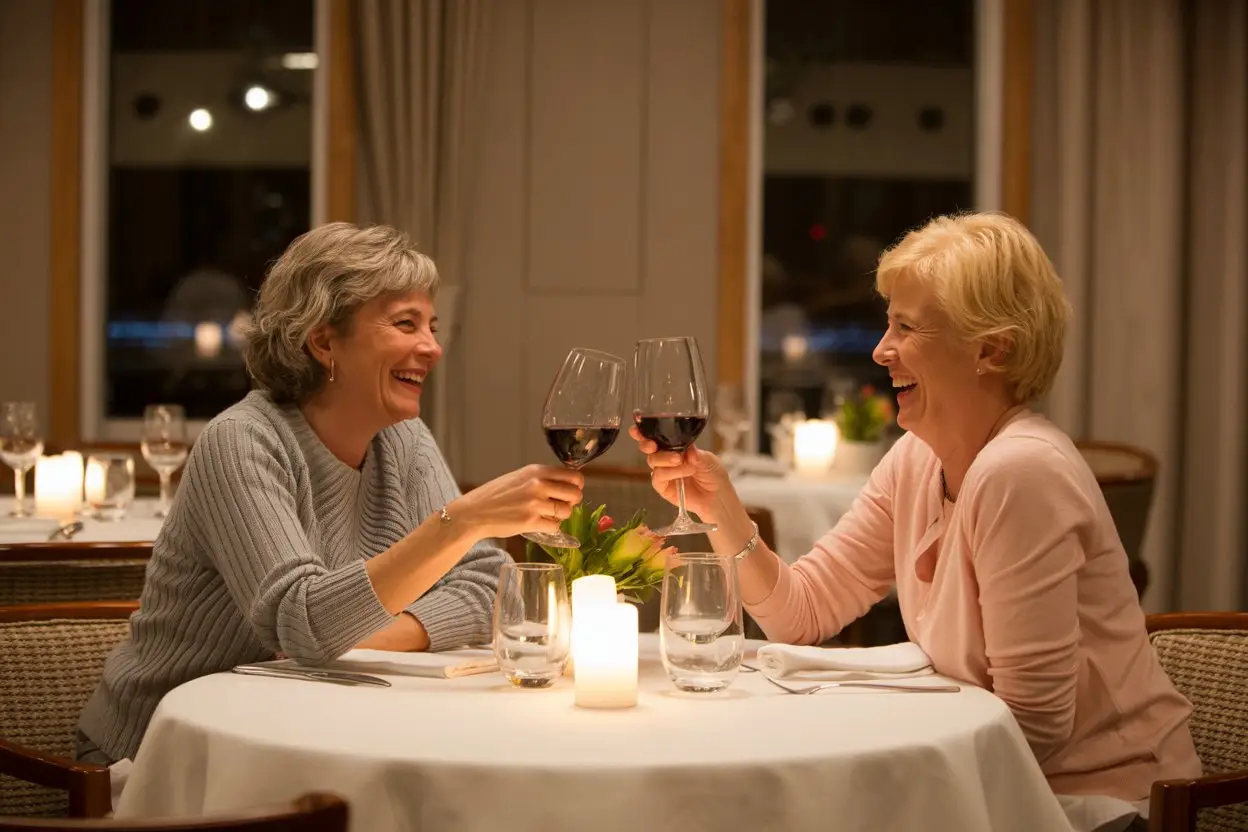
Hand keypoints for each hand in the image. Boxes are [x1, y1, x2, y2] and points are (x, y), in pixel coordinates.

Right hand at [450, 464, 583, 539]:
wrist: (475, 512)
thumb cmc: (496, 495)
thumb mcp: (520, 477)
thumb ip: (541, 478)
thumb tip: (567, 484)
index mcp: (537, 471)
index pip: (574, 476)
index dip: (577, 486)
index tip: (571, 491)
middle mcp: (538, 484)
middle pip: (575, 494)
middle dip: (572, 502)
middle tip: (562, 505)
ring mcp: (535, 503)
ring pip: (567, 512)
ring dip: (560, 516)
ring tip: (548, 515)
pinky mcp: (530, 521)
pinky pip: (555, 526)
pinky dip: (551, 527)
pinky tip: (540, 523)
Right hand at [628, 425, 730, 522]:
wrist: (718, 497)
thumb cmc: (714, 475)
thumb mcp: (708, 459)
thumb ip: (696, 453)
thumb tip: (687, 450)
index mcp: (675, 447)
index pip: (656, 437)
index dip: (643, 433)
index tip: (636, 430)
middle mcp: (666, 458)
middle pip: (648, 448)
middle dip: (647, 444)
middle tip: (653, 445)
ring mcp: (664, 473)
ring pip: (653, 461)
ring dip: (665, 458)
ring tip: (681, 461)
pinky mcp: (663, 488)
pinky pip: (658, 477)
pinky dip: (670, 472)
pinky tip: (683, 472)